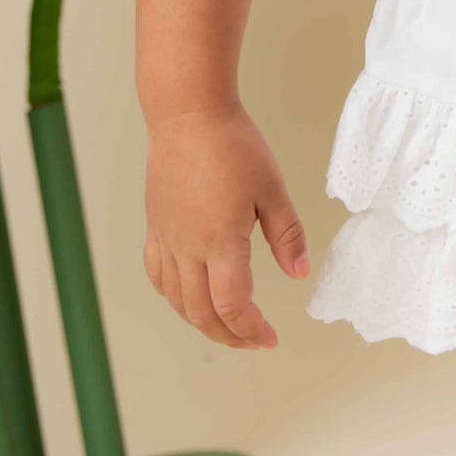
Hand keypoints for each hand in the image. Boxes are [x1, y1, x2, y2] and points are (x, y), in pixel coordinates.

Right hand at [142, 102, 309, 349]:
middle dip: (229, 335)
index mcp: (220, 241)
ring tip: (228, 325)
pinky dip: (175, 297)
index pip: (232, 305)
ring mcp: (166, 238)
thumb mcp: (272, 187)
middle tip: (253, 340)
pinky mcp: (155, 226)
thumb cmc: (233, 144)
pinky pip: (159, 276)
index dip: (252, 330)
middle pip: (201, 313)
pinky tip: (190, 296)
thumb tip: (299, 273)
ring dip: (202, 321)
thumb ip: (287, 235)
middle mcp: (187, 247)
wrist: (188, 114)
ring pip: (176, 300)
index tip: (271, 338)